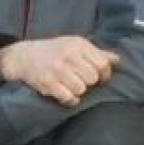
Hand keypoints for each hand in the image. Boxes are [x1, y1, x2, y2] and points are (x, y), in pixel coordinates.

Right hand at [0, 36, 119, 105]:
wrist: (24, 56)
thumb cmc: (55, 51)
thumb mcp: (76, 45)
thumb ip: (99, 53)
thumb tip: (119, 61)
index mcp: (79, 44)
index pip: (103, 64)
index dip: (105, 75)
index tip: (100, 79)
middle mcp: (69, 56)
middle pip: (93, 78)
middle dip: (90, 83)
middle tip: (83, 81)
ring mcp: (58, 70)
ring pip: (82, 89)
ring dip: (79, 91)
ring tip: (72, 86)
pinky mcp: (48, 84)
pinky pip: (69, 98)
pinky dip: (70, 100)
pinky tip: (65, 94)